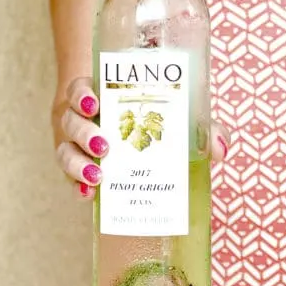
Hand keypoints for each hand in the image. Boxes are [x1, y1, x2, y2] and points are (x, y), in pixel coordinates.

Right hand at [52, 77, 230, 199]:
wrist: (138, 148)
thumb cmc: (157, 126)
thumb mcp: (179, 122)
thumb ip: (201, 130)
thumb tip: (220, 147)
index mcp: (102, 97)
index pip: (80, 89)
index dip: (81, 95)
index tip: (94, 103)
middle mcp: (84, 120)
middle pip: (71, 121)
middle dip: (84, 133)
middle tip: (105, 147)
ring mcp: (77, 147)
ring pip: (65, 151)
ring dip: (78, 163)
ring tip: (99, 177)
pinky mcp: (77, 172)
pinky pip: (69, 178)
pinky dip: (77, 187)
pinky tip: (89, 195)